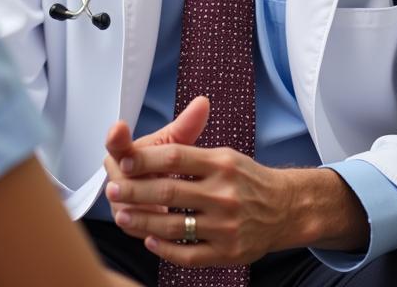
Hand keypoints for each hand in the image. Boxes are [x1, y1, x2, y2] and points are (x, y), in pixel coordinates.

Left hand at [105, 138, 290, 267]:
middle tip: (111, 190)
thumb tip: (149, 143)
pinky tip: (150, 240)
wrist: (285, 208)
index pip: (175, 156)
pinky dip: (165, 249)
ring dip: (142, 222)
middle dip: (134, 191)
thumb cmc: (245, 178)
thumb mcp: (222, 154)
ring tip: (122, 216)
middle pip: (168, 190)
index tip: (123, 161)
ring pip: (173, 226)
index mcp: (220, 163)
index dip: (145, 160)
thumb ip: (187, 148)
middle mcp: (224, 193)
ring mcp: (226, 225)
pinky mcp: (228, 252)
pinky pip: (189, 254)